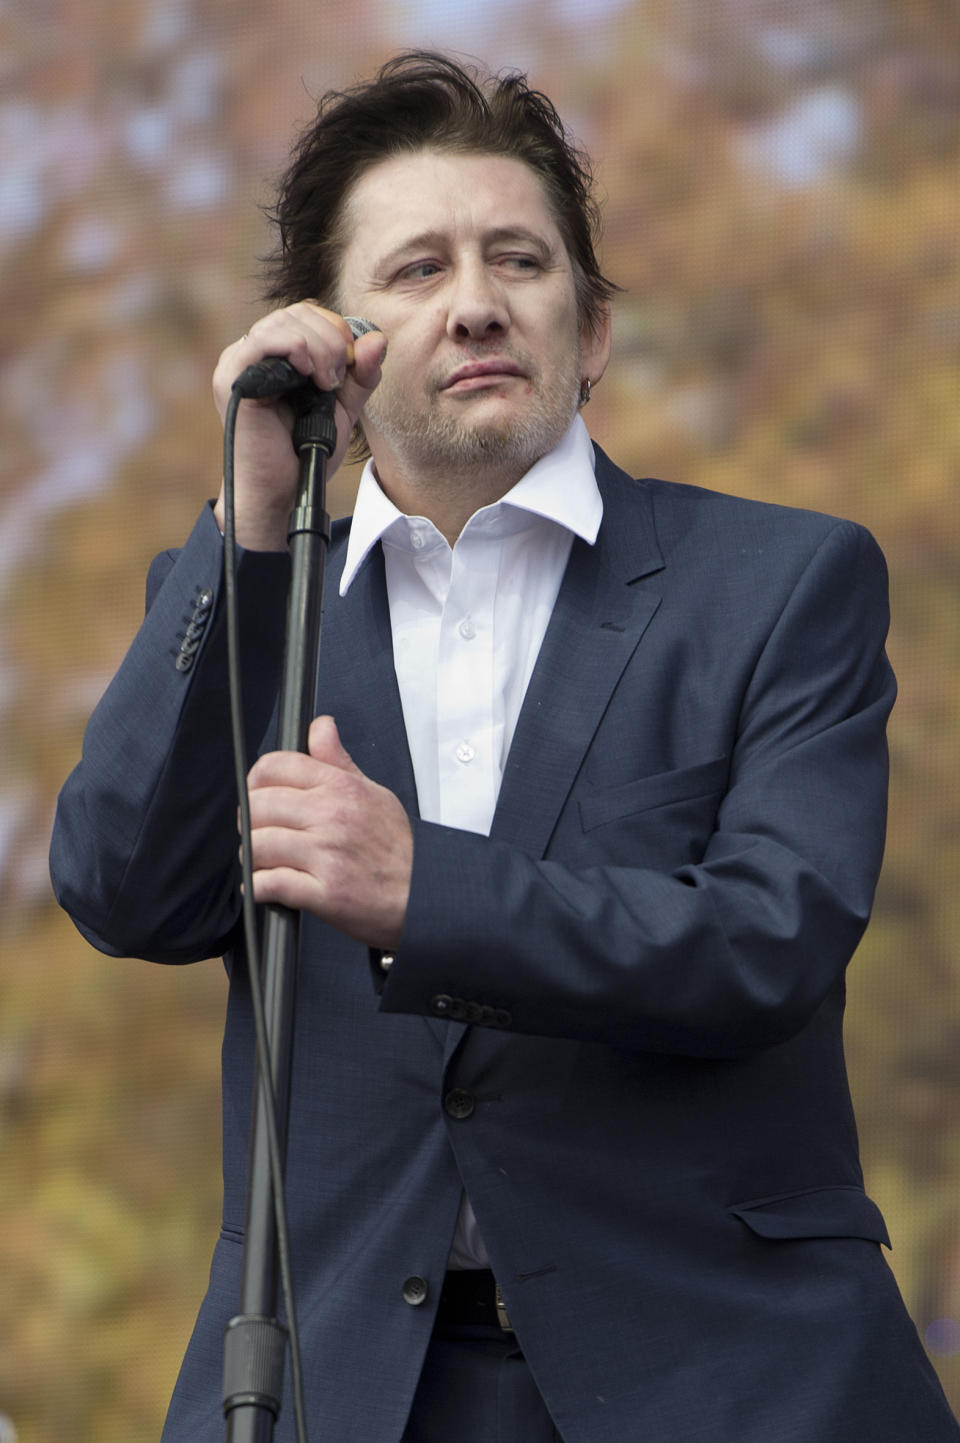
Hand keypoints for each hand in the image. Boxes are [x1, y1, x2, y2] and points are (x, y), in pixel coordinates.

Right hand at [212, 303, 386, 550]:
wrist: (283, 489)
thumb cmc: (306, 452)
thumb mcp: (344, 409)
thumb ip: (361, 376)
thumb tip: (378, 338)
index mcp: (279, 355)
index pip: (308, 314)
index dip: (336, 330)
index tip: (350, 365)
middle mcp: (256, 353)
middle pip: (298, 313)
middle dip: (330, 339)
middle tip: (337, 379)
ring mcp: (240, 362)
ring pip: (282, 322)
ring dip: (317, 347)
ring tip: (324, 383)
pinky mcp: (231, 377)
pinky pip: (261, 341)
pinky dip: (293, 348)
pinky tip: (306, 374)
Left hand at [245, 715, 411, 949]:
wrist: (424, 894)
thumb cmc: (399, 849)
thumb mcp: (374, 792)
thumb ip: (338, 760)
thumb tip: (320, 726)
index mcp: (340, 788)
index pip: (274, 767)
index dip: (255, 783)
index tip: (257, 798)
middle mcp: (331, 816)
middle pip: (257, 805)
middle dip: (249, 823)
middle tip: (257, 834)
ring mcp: (326, 854)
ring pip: (258, 845)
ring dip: (251, 858)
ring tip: (261, 864)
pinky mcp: (324, 892)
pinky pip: (270, 884)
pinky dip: (258, 888)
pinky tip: (264, 887)